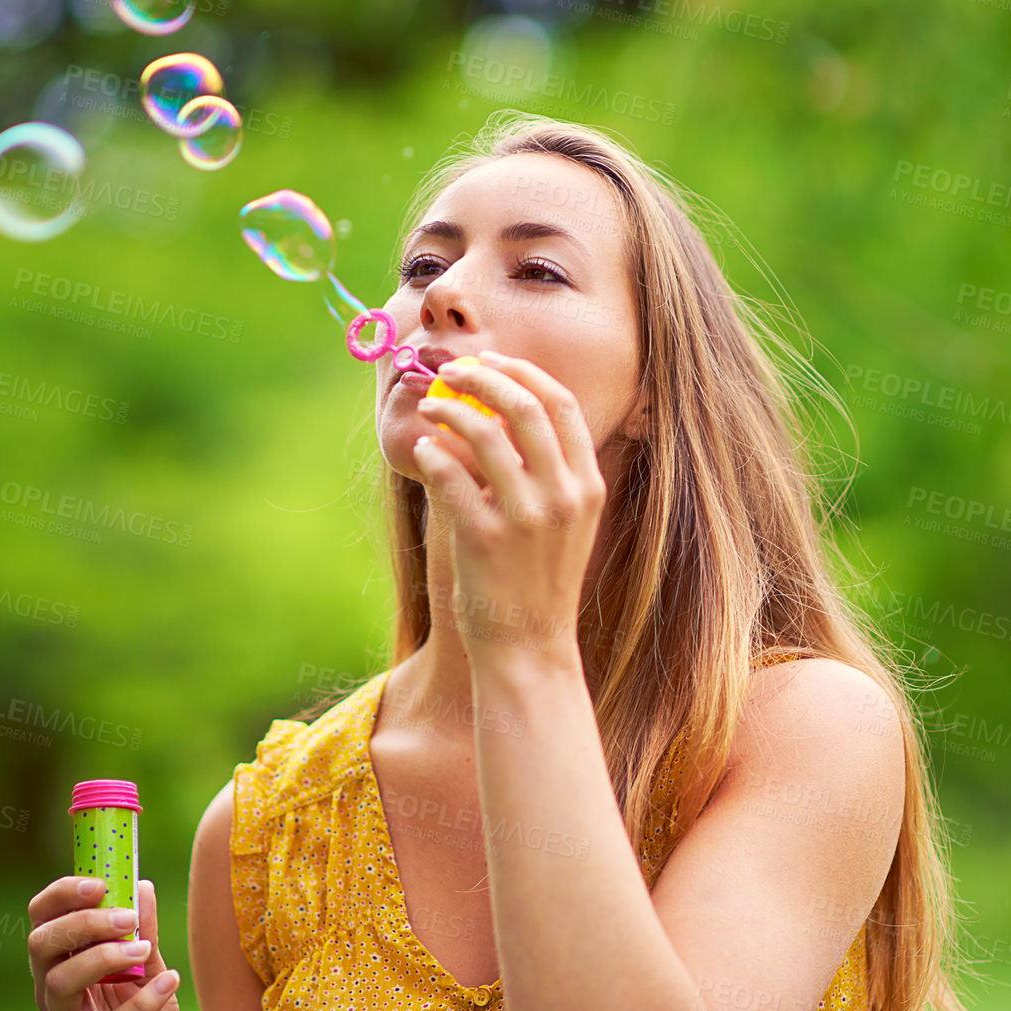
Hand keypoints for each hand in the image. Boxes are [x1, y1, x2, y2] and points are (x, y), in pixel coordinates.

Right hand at [27, 876, 182, 1010]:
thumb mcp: (148, 968)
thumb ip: (143, 930)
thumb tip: (142, 885)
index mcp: (61, 964)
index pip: (41, 919)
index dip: (62, 895)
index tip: (100, 882)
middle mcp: (53, 993)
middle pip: (41, 945)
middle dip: (83, 922)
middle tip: (126, 918)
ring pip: (61, 982)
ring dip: (104, 957)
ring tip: (145, 949)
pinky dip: (141, 1002)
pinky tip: (170, 982)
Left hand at [411, 350, 604, 666]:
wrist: (529, 648)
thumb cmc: (538, 581)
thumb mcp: (563, 523)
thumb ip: (543, 471)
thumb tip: (497, 411)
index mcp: (587, 485)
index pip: (560, 404)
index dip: (522, 372)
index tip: (491, 361)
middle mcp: (563, 496)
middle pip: (523, 406)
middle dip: (482, 377)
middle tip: (450, 371)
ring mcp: (526, 518)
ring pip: (483, 432)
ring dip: (449, 409)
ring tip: (430, 408)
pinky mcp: (484, 539)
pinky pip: (450, 476)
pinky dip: (433, 453)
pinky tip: (423, 451)